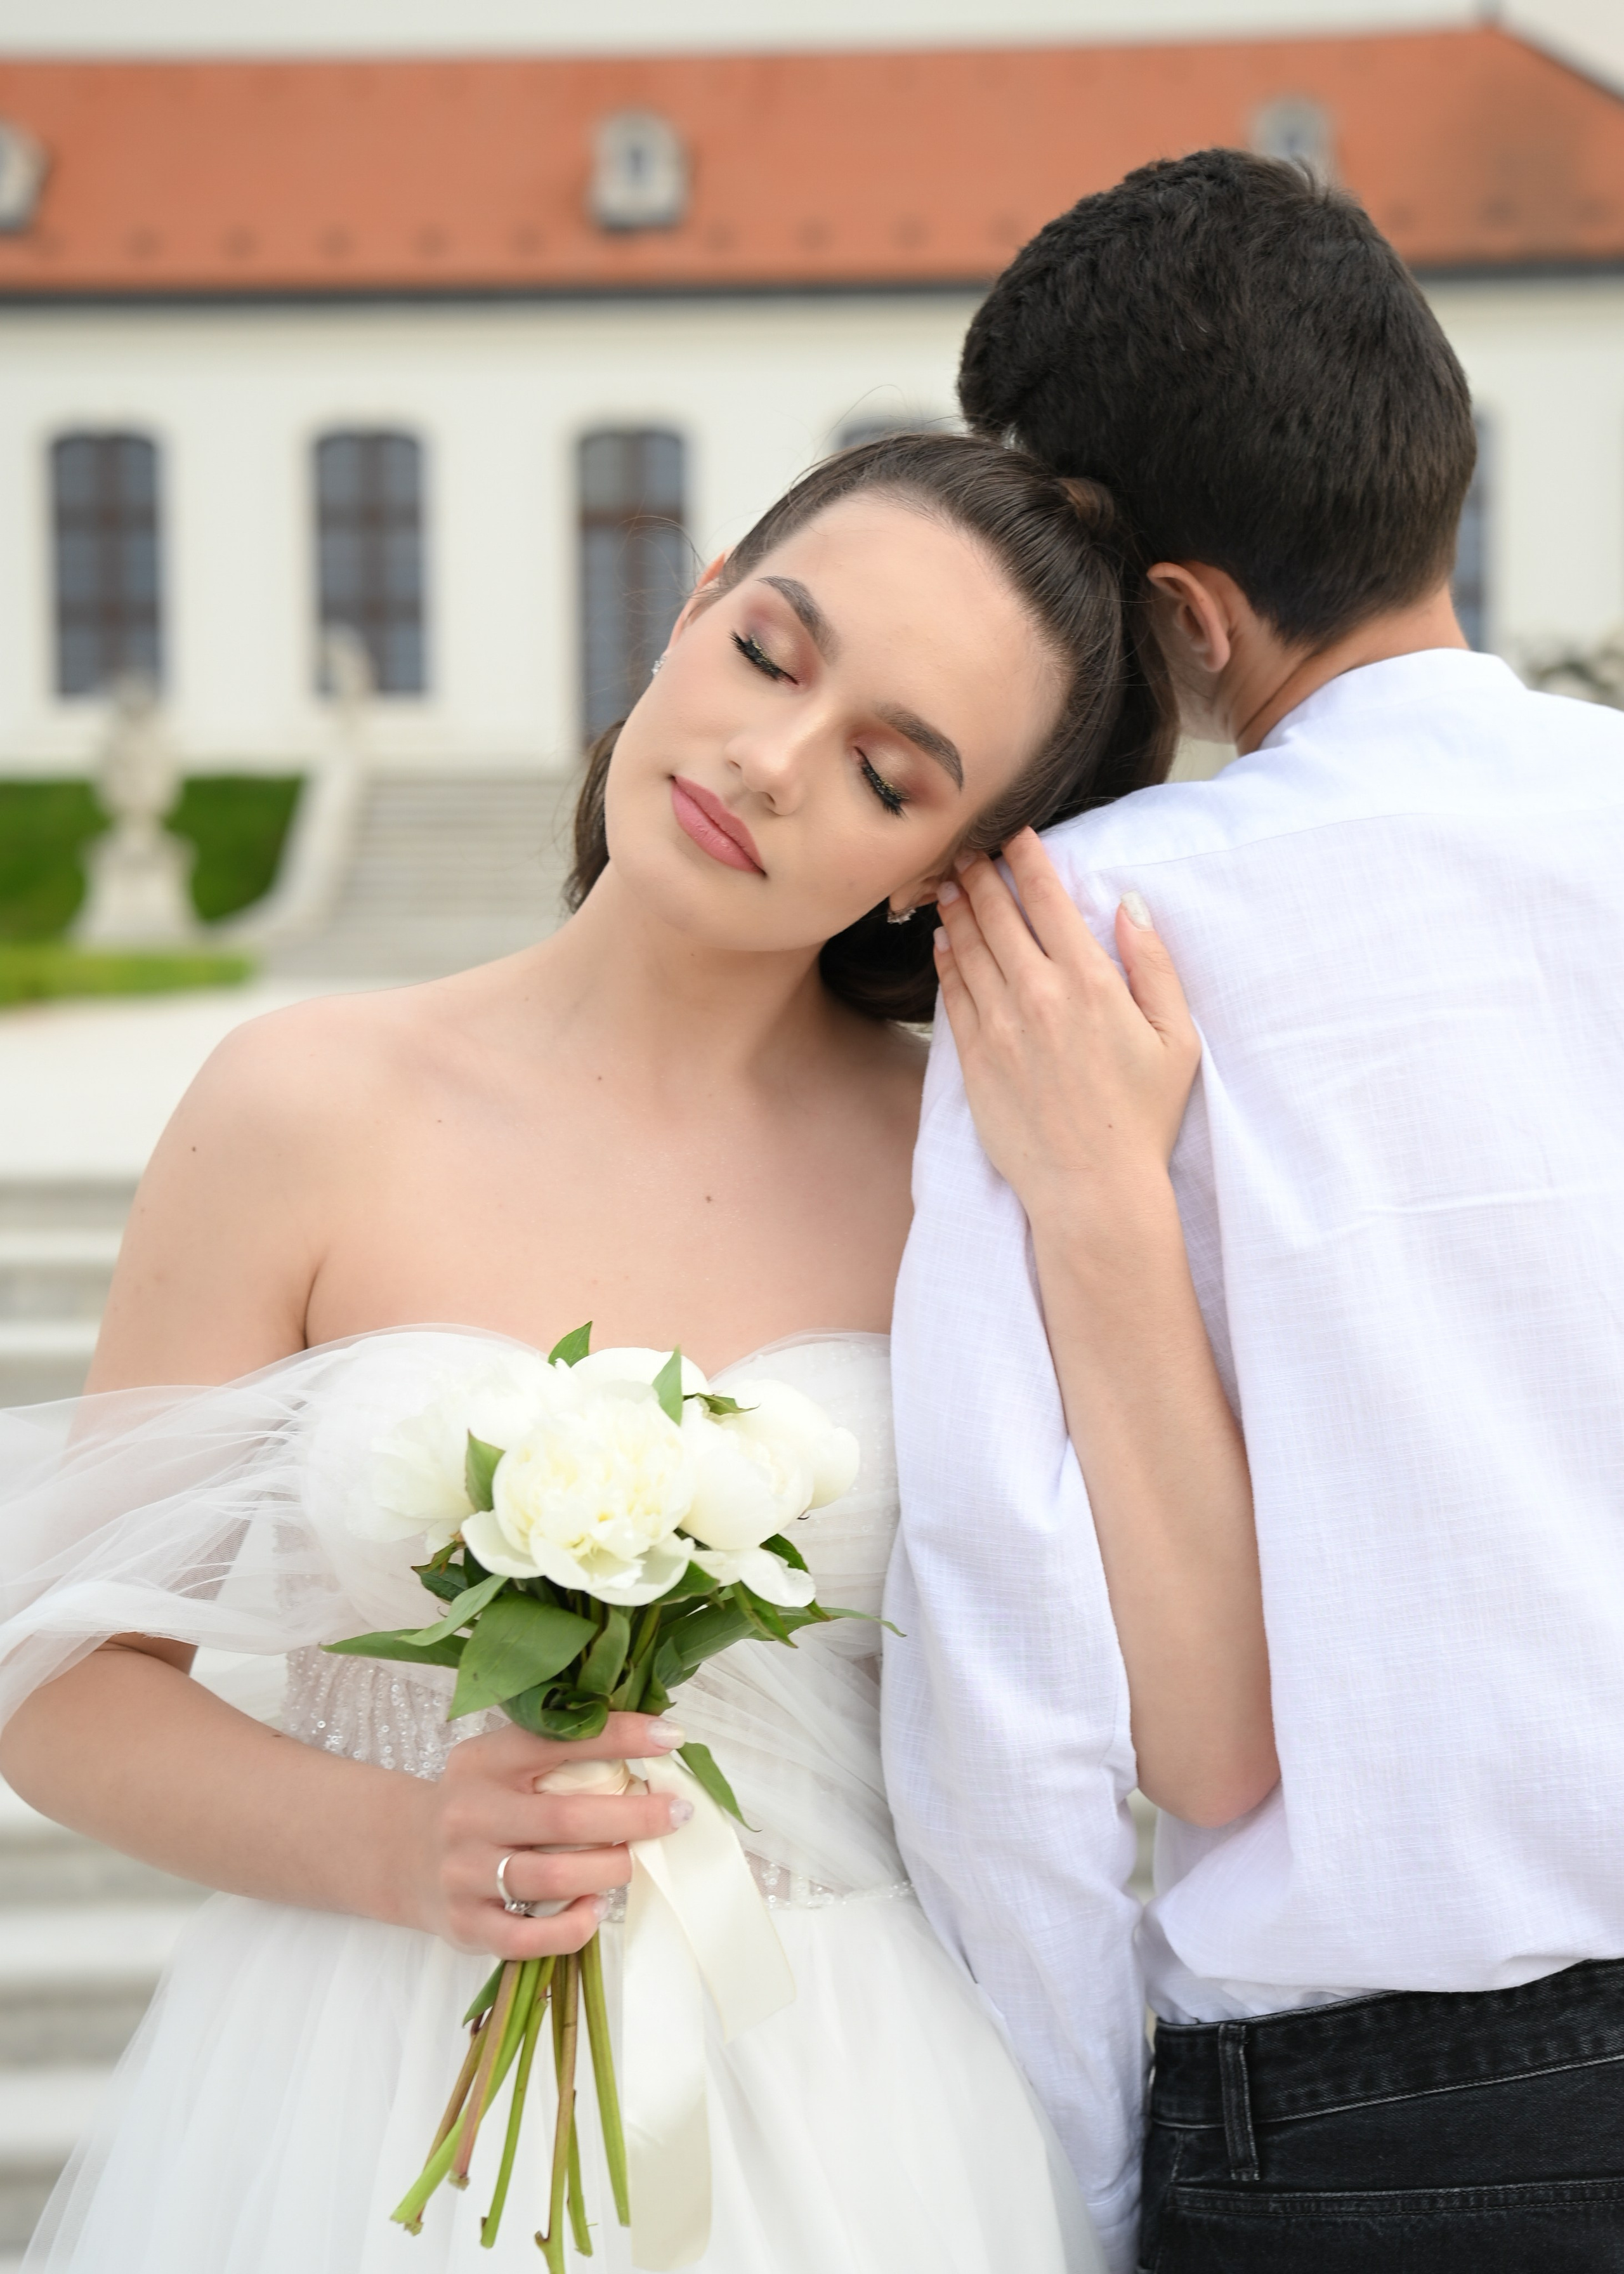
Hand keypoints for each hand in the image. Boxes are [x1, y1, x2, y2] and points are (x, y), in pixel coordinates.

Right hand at [403, 1713, 688, 1957]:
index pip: (558, 1741)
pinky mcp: (466, 1926)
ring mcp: (464, 1874)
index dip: (620, 1737)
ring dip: (610, 1869)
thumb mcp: (501, 1760)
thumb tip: (650, 1741)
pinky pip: (528, 1938)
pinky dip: (572, 1926)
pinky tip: (594, 1908)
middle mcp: (470, 1814)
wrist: (401, 1852)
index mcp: (484, 1762)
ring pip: (553, 1877)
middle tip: (677, 1812)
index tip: (670, 1738)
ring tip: (633, 1861)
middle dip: (633, 1817)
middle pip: (566, 1817)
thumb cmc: (478, 1801)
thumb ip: (557, 1749)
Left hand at [933, 830, 1199, 1227]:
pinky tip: (943, 942)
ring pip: (968, 949)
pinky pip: (953, 996)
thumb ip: (1154, 965)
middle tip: (964, 849)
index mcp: (1090, 983)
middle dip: (978, 874)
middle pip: (997, 915)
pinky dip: (945, 961)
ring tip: (946, 883)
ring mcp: (1000, 1027)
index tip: (1013, 833)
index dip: (1025, 858)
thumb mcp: (1176, 1038)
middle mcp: (1038, 996)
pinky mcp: (975, 1060)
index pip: (1048, 899)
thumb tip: (1130, 904)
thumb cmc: (1143, 1116)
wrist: (1094, 1189)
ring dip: (956, 909)